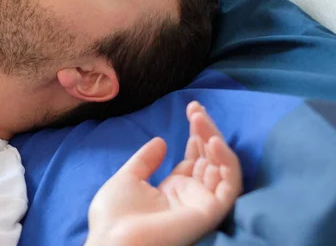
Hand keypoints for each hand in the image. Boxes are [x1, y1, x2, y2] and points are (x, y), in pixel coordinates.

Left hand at [86, 102, 242, 245]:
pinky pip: (229, 186)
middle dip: (205, 131)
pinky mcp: (210, 212)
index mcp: (172, 190)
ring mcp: (202, 203)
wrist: (112, 241)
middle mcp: (191, 195)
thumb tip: (162, 141)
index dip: (195, 135)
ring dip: (215, 140)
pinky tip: (213, 141)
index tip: (192, 111)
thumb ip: (146, 160)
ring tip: (200, 119)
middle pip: (208, 159)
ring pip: (221, 167)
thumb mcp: (128, 179)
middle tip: (195, 109)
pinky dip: (227, 163)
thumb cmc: (114, 216)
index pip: (194, 159)